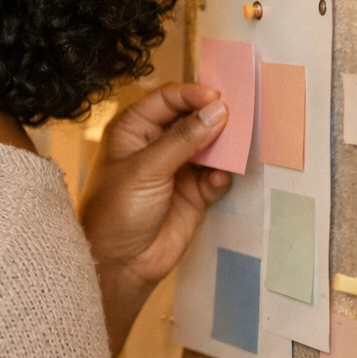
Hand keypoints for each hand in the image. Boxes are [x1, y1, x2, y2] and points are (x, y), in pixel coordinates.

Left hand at [79, 84, 231, 356]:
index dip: (191, 95)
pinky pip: (217, 175)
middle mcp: (156, 145)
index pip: (166, 99)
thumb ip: (182, 139)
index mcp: (132, 130)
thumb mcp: (146, 169)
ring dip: (224, 146)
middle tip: (239, 117)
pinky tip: (217, 180)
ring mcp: (177, 169)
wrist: (121, 263)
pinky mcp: (195, 193)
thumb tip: (217, 110)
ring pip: (210, 146)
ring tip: (235, 148)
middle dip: (214, 117)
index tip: (217, 98)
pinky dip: (221, 175)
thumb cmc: (117, 211)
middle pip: (193, 118)